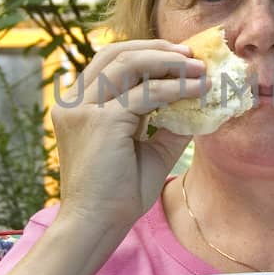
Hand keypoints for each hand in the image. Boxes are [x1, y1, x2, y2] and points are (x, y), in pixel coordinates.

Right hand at [49, 39, 205, 239]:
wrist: (96, 225)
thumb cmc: (118, 194)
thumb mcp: (148, 150)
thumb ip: (167, 123)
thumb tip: (199, 102)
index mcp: (78, 106)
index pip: (110, 63)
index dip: (146, 54)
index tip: (181, 58)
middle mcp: (74, 102)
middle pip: (115, 54)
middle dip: (157, 49)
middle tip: (192, 55)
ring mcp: (83, 109)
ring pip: (128, 64)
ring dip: (167, 61)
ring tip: (198, 68)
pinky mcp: (100, 121)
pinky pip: (144, 93)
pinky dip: (174, 88)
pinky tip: (197, 90)